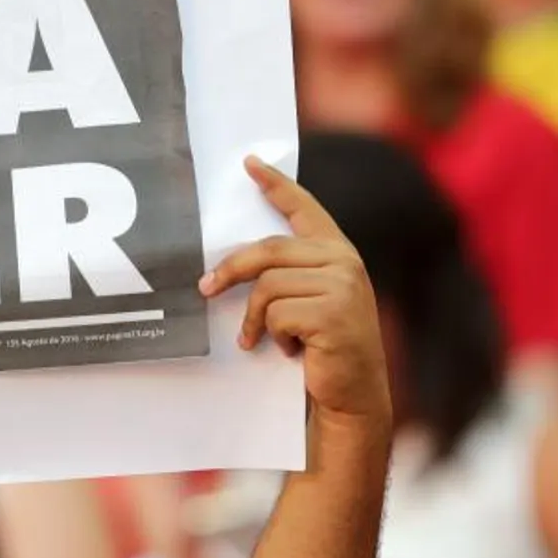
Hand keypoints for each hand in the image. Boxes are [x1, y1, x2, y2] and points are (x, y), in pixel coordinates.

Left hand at [200, 157, 390, 430]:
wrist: (352, 393)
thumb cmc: (323, 348)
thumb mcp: (309, 302)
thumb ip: (289, 275)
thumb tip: (229, 265)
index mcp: (338, 252)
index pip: (304, 208)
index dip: (276, 185)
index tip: (249, 164)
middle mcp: (344, 261)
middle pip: (267, 251)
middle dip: (230, 271)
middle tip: (204, 289)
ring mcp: (342, 285)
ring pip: (267, 287)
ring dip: (254, 319)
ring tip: (261, 339)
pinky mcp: (332, 312)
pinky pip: (274, 314)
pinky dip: (271, 336)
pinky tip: (291, 351)